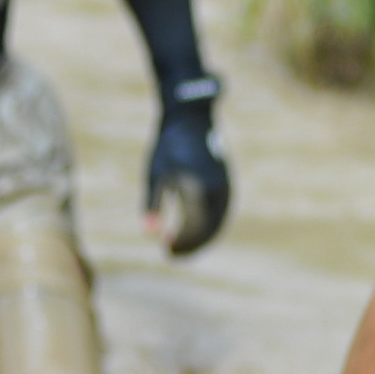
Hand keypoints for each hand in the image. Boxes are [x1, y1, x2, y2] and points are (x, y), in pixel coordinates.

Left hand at [144, 101, 229, 254]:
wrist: (190, 120)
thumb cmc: (169, 146)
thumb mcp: (156, 175)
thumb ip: (152, 206)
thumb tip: (147, 234)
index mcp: (200, 191)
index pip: (195, 229)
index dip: (183, 243)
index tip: (166, 250)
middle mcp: (218, 193)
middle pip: (209, 230)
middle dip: (192, 244)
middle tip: (172, 253)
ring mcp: (226, 188)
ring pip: (217, 223)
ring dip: (202, 237)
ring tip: (183, 245)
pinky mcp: (226, 184)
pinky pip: (221, 213)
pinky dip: (209, 225)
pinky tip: (194, 228)